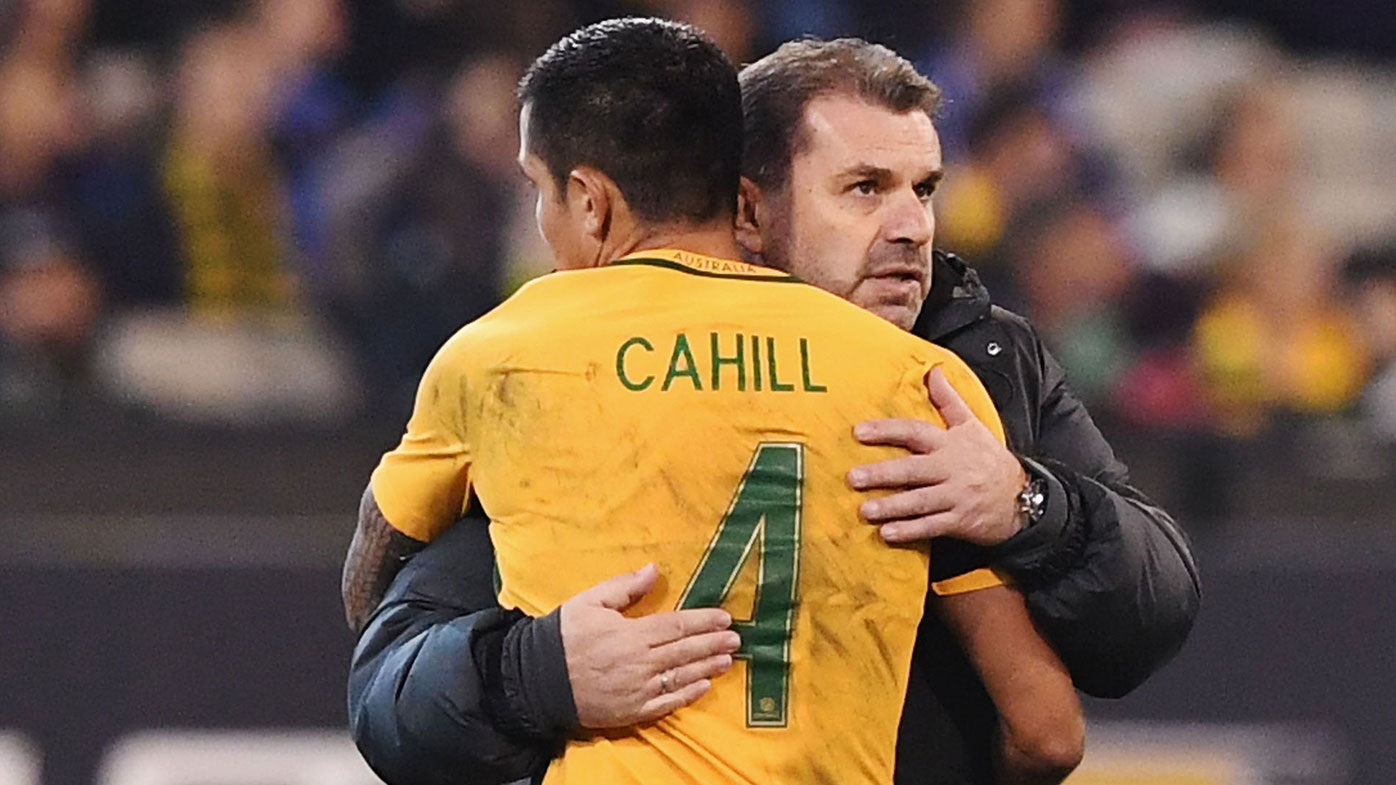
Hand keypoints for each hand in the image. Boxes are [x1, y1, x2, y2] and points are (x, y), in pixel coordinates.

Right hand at [559, 563, 739, 727]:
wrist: (538, 680)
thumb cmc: (565, 636)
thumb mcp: (590, 601)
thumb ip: (624, 586)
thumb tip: (653, 569)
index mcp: (632, 634)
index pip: (677, 626)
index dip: (704, 621)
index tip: (724, 618)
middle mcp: (640, 663)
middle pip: (685, 651)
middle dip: (713, 643)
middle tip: (736, 639)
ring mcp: (638, 690)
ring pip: (681, 677)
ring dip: (706, 668)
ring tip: (727, 661)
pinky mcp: (632, 711)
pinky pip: (666, 704)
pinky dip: (687, 695)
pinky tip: (702, 687)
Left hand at [848, 367, 1028, 545]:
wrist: (1023, 496)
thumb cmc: (989, 459)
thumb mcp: (972, 425)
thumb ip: (948, 400)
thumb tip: (932, 371)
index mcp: (950, 443)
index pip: (915, 432)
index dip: (887, 431)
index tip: (859, 432)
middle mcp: (951, 468)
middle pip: (913, 470)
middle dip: (882, 474)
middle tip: (853, 477)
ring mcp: (956, 496)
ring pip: (920, 501)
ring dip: (892, 506)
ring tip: (865, 510)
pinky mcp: (960, 521)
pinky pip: (932, 527)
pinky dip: (910, 531)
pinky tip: (887, 533)